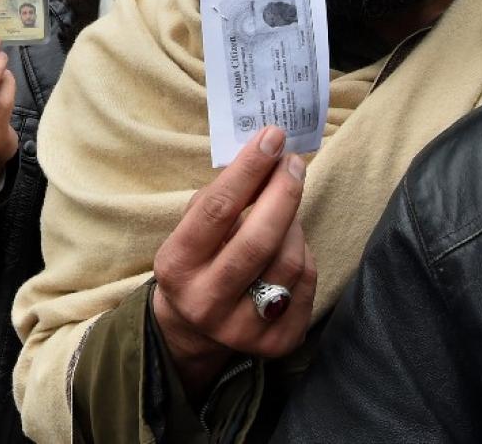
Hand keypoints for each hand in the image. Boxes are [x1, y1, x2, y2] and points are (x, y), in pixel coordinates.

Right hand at [150, 127, 315, 399]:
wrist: (193, 327)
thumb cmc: (195, 260)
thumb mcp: (188, 229)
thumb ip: (220, 198)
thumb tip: (264, 157)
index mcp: (176, 266)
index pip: (216, 211)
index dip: (248, 170)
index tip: (271, 138)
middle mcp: (205, 302)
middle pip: (258, 240)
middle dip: (283, 192)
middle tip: (293, 162)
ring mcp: (242, 328)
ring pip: (288, 262)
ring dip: (295, 222)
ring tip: (287, 204)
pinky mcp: (276, 344)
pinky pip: (305, 286)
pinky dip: (303, 254)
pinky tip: (291, 243)